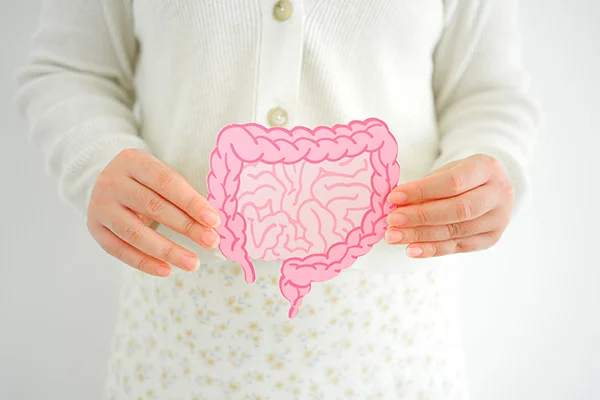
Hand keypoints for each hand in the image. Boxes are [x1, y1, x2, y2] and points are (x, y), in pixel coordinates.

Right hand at [87, 149, 220, 276]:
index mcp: (133, 161)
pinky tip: (167, 270)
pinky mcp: (95, 228)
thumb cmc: (146, 181)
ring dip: (167, 251)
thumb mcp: (161, 175)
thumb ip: (183, 195)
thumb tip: (211, 224)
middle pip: (153, 207)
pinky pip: (120, 250)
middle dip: (186, 227)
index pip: (167, 183)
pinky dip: (145, 263)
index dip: (191, 202)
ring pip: (135, 233)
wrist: (107, 181)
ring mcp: (100, 206)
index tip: (214, 221)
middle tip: (210, 242)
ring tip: (192, 263)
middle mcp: (112, 181)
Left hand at [385, 154, 513, 257]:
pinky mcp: (491, 238)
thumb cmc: (462, 177)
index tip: (394, 197)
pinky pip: (458, 247)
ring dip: (421, 235)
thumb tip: (396, 204)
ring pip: (456, 231)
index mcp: (487, 168)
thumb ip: (426, 186)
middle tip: (392, 220)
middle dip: (420, 216)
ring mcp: (498, 219)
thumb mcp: (446, 171)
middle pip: (457, 210)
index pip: (452, 182)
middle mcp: (498, 194)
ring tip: (394, 236)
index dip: (421, 191)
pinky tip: (411, 249)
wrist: (490, 188)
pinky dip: (432, 249)